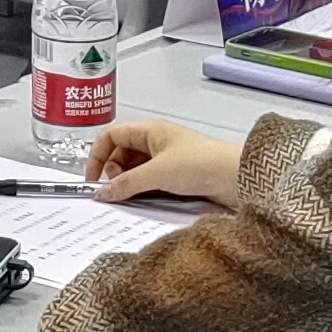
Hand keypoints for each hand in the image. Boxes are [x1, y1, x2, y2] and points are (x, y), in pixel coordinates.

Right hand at [85, 121, 242, 203]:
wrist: (238, 179)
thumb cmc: (205, 163)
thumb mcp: (156, 173)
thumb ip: (125, 184)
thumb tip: (102, 192)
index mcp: (151, 131)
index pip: (112, 136)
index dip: (98, 154)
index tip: (92, 177)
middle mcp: (158, 143)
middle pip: (122, 154)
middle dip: (113, 173)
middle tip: (115, 190)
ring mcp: (168, 161)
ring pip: (136, 170)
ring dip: (129, 184)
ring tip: (129, 197)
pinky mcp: (178, 178)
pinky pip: (151, 183)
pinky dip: (143, 192)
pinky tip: (144, 201)